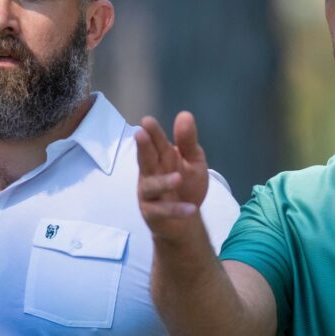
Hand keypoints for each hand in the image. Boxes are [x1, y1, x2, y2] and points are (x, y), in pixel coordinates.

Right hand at [136, 112, 208, 231]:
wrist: (186, 221)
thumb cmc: (187, 185)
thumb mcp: (194, 161)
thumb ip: (188, 142)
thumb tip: (185, 114)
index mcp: (162, 157)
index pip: (155, 142)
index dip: (152, 132)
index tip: (147, 121)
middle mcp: (151, 173)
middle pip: (145, 159)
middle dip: (143, 147)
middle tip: (140, 134)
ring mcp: (149, 193)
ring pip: (151, 186)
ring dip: (163, 182)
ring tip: (178, 178)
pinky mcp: (152, 213)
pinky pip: (162, 211)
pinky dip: (176, 210)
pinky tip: (191, 208)